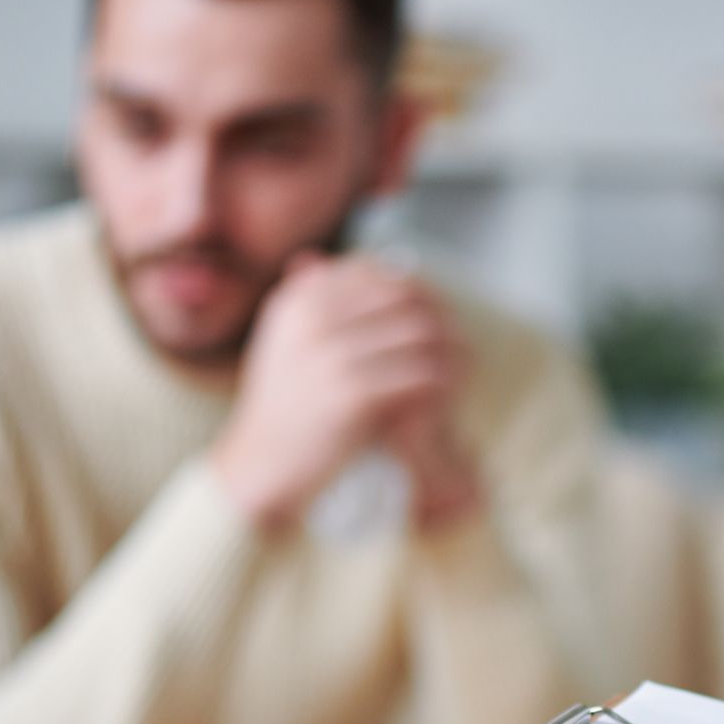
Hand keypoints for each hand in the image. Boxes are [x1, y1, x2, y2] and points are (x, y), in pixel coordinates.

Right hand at [212, 253, 467, 528]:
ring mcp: (331, 354)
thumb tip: (368, 258)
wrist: (262, 465)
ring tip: (460, 366)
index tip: (434, 313)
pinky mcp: (352, 392)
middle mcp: (312, 318)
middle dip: (437, 315)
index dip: (413, 290)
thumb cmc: (284, 407)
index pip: (375, 273)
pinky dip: (441, 380)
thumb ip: (325, 300)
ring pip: (418, 333)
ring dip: (447, 348)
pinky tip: (449, 394)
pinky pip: (418, 373)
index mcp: (299, 300)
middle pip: (402, 297)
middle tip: (458, 339)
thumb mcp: (290, 341)